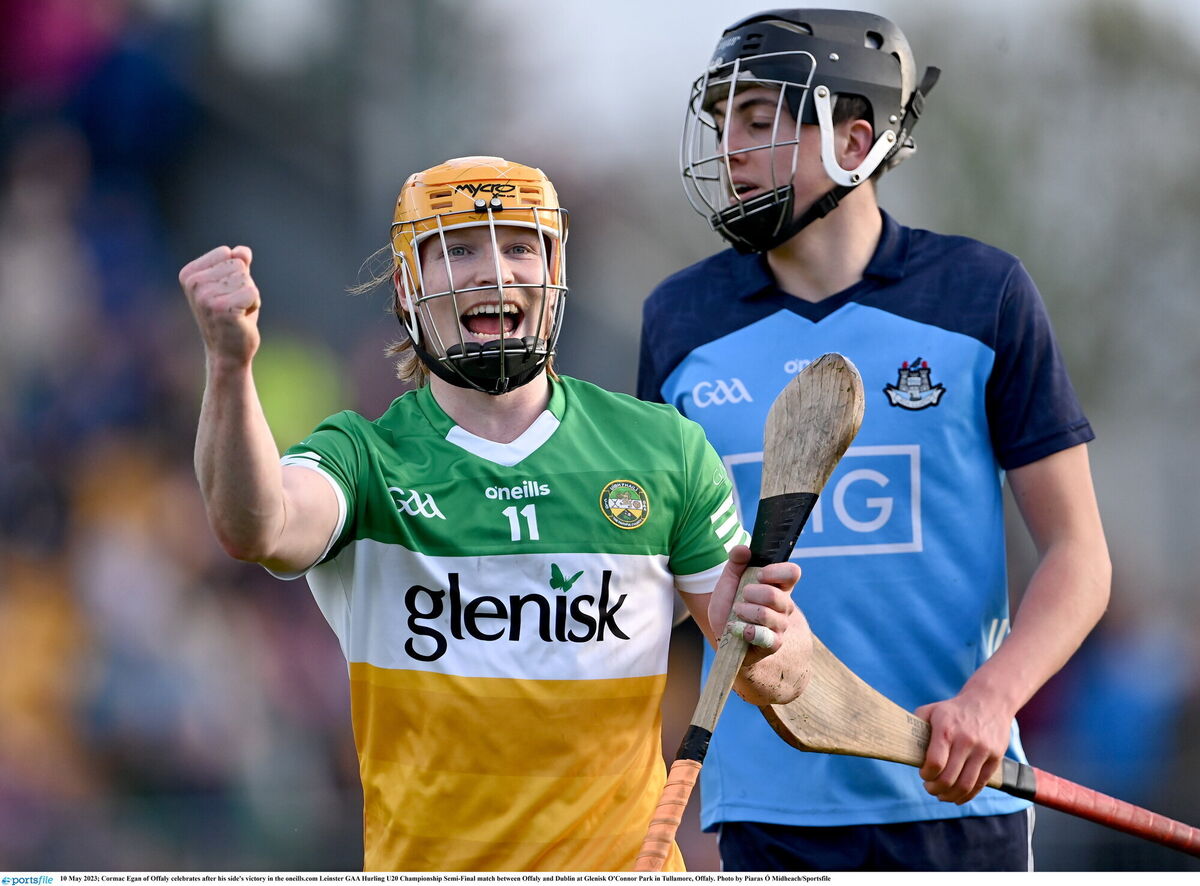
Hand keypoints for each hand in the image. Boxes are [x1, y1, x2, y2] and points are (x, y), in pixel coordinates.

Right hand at [179, 245, 260, 364]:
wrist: (228, 353)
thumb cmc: (232, 317)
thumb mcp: (233, 285)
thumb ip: (237, 264)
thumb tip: (242, 250)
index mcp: (189, 274)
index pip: (228, 253)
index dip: (236, 274)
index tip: (225, 294)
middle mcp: (193, 283)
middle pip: (238, 264)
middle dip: (244, 285)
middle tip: (233, 306)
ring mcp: (205, 296)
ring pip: (246, 278)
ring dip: (249, 296)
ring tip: (236, 312)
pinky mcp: (222, 308)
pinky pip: (252, 292)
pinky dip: (254, 305)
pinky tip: (241, 319)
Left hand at [709, 544, 800, 652]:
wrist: (723, 631)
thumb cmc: (730, 603)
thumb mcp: (729, 579)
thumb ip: (735, 562)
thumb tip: (743, 549)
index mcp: (778, 585)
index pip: (792, 572)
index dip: (775, 571)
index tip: (758, 575)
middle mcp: (784, 605)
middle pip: (774, 595)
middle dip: (751, 593)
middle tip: (742, 596)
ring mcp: (780, 625)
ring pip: (766, 615)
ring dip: (744, 612)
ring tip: (736, 612)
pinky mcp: (773, 643)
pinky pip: (764, 636)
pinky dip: (745, 630)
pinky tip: (735, 627)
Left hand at [915, 690, 1014, 803]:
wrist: (989, 702)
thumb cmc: (953, 710)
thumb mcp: (931, 710)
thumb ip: (915, 727)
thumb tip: (904, 748)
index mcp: (946, 729)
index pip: (934, 763)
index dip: (926, 775)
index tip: (923, 774)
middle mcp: (966, 741)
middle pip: (949, 778)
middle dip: (935, 789)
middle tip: (929, 788)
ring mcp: (983, 751)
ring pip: (965, 785)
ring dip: (950, 796)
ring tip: (941, 795)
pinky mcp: (995, 758)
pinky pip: (980, 784)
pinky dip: (967, 795)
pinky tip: (957, 796)